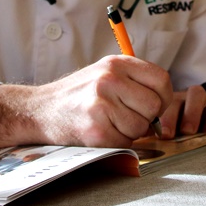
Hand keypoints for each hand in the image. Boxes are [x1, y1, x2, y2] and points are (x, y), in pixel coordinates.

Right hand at [0, 55, 172, 150]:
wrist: (40, 109)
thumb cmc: (78, 94)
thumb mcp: (105, 73)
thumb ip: (134, 82)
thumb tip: (165, 105)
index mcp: (116, 63)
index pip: (162, 80)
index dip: (163, 97)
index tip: (152, 105)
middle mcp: (109, 79)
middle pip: (154, 106)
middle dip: (146, 118)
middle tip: (127, 117)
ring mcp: (101, 104)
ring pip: (141, 126)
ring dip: (130, 131)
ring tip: (110, 123)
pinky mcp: (95, 129)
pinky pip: (125, 141)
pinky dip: (117, 141)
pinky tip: (101, 132)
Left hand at [156, 84, 205, 138]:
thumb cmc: (180, 134)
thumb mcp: (165, 136)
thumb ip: (152, 137)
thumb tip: (140, 146)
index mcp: (164, 106)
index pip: (157, 105)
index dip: (158, 119)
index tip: (159, 135)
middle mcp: (182, 99)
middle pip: (176, 98)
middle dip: (171, 116)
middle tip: (169, 134)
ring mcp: (201, 99)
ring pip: (197, 93)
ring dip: (192, 112)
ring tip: (189, 132)